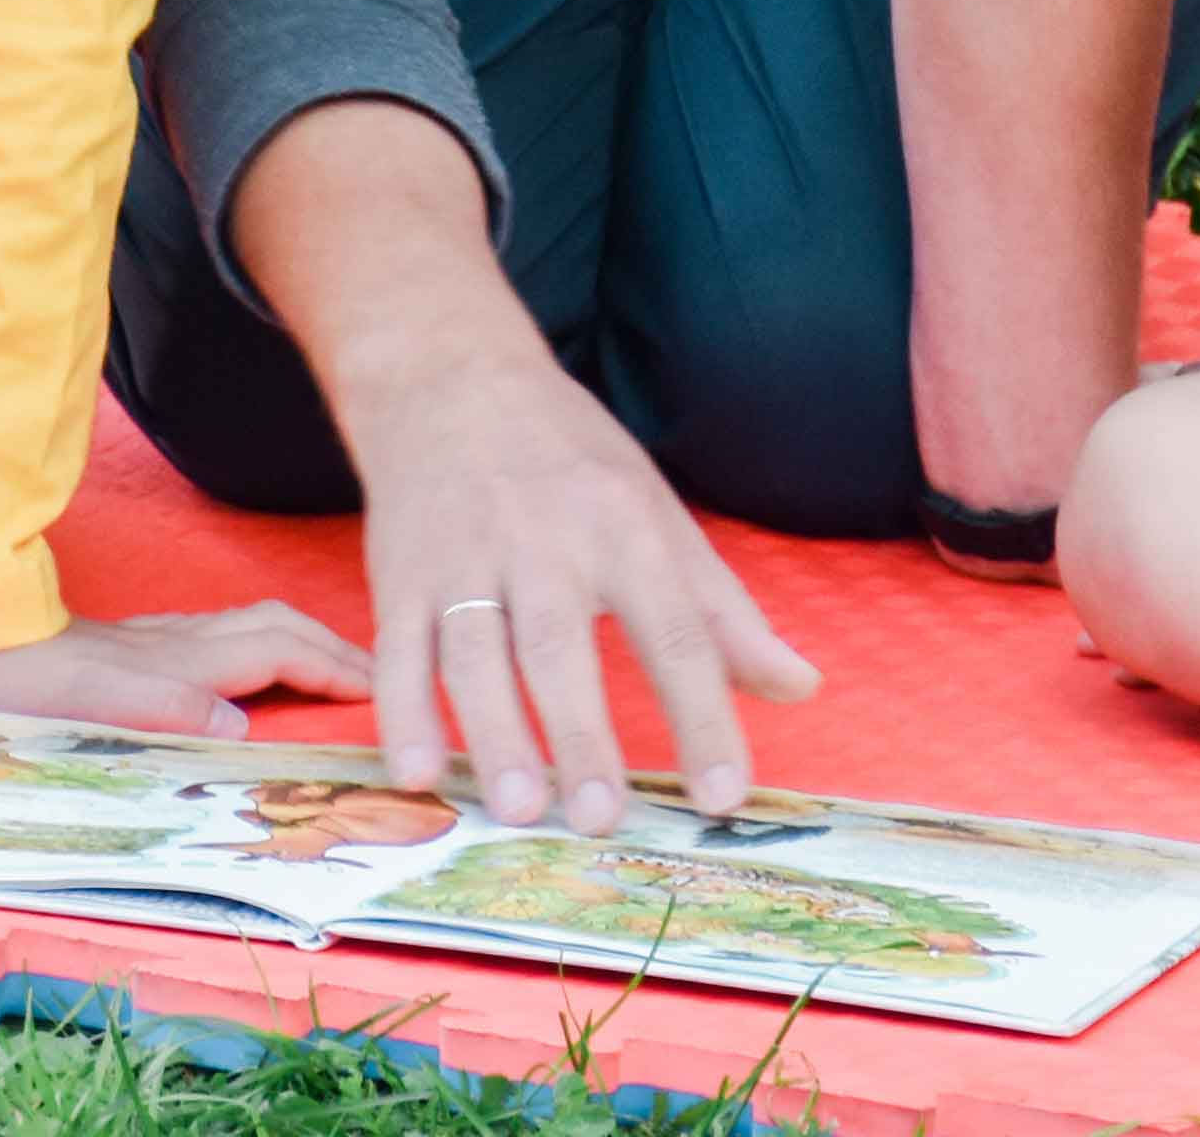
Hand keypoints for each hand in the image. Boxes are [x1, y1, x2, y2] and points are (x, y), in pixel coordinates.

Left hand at [0, 602, 365, 734]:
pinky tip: (255, 673)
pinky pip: (223, 639)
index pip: (283, 652)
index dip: (340, 670)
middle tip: (386, 682)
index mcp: (178, 656)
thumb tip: (241, 723)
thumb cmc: (13, 682)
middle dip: (338, 650)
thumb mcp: (86, 701)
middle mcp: (176, 641)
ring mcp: (154, 640)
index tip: (394, 693)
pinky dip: (265, 650)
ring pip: (254, 627)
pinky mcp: (131, 648)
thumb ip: (165, 705)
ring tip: (339, 677)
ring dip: (306, 646)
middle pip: (280, 627)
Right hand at [343, 339, 817, 831]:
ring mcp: (466, 558)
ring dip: (494, 734)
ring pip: (476, 653)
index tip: (724, 796)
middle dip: (581, 734)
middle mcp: (545, 542)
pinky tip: (416, 771)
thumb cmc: (574, 465)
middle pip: (563, 645)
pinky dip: (401, 712)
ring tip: (517, 810)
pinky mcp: (402, 574)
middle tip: (600, 819)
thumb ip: (725, 616)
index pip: (676, 631)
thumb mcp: (661, 518)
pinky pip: (397, 649)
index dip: (704, 715)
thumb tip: (802, 688)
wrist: (454, 380)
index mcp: (626, 530)